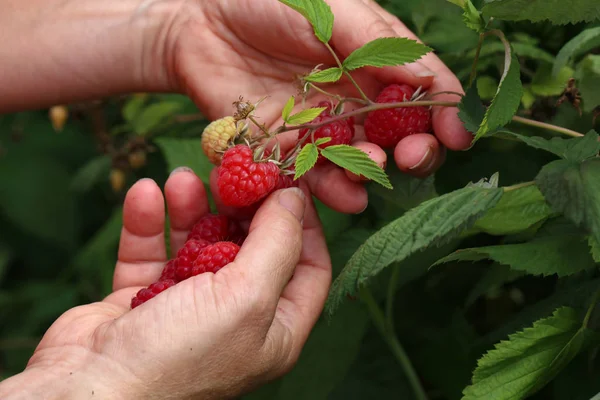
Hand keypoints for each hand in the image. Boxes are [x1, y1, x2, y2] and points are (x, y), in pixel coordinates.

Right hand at [0, 170, 330, 398]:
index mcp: (275, 329)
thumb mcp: (248, 297)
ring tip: (183, 177)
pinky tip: (146, 193)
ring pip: (199, 243)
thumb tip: (295, 199)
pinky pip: (152, 251)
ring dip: (192, 207)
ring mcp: (188, 308)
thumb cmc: (180, 356)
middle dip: (242, 206)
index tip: (289, 182)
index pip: (307, 267)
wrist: (90, 393)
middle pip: (251, 247)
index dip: (303, 223)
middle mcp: (237, 318)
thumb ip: (278, 243)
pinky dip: (149, 222)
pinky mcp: (143, 299)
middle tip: (233, 169)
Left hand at [169, 0, 471, 213]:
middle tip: (414, 156)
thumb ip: (375, 42)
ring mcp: (319, 127)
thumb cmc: (268, 1)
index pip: (421, 92)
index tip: (458, 135)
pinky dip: (328, 187)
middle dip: (412, 149)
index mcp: (372, 62)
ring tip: (372, 171)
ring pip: (355, 160)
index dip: (443, 114)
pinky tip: (346, 195)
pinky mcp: (284, 148)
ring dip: (369, 171)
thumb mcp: (329, 8)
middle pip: (395, 136)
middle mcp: (352, 100)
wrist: (199, 20)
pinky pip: (310, 173)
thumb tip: (429, 79)